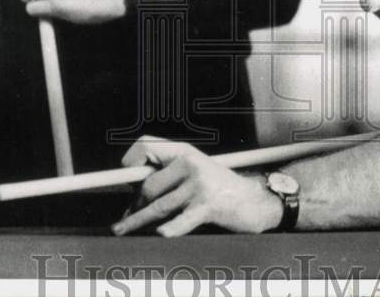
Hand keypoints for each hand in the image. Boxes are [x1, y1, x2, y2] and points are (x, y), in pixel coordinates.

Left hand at [111, 137, 281, 236]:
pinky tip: (160, 234)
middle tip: (128, 216)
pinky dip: (168, 230)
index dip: (130, 161)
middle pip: (148, 184)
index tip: (123, 177)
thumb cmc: (220, 188)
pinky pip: (179, 221)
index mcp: (185, 151)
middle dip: (135, 204)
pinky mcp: (208, 206)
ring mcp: (199, 184)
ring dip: (137, 221)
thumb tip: (133, 191)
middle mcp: (191, 163)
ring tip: (124, 228)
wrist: (255, 199)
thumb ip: (169, 173)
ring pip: (158, 206)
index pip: (147, 146)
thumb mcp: (196, 170)